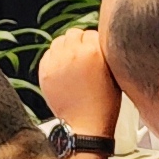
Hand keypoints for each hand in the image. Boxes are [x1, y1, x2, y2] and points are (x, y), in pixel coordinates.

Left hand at [36, 23, 118, 158]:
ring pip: (58, 41)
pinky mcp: (45, 72)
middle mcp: (73, 54)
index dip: (94, 43)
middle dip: (79, 42)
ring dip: (65, 47)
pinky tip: (62, 69)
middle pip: (73, 33)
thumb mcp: (113, 73)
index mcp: (93, 52)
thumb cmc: (104, 103)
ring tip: (72, 61)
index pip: (90, 33)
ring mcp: (57, 62)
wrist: (87, 125)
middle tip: (84, 55)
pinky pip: (47, 54)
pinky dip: (54, 58)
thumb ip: (104, 53)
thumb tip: (95, 41)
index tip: (96, 51)